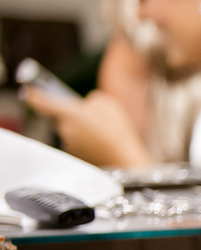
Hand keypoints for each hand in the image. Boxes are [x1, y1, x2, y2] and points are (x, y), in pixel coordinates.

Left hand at [22, 88, 150, 166]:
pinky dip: (86, 140)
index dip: (33, 95)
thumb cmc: (116, 129)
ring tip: (102, 131)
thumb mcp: (107, 103)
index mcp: (68, 114)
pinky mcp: (76, 154)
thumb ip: (92, 100)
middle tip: (91, 116)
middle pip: (61, 117)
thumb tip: (87, 105)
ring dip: (80, 128)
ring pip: (70, 130)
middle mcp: (64, 129)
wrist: (124, 158)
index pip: (43, 102)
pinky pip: (77, 142)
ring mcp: (69, 143)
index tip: (27, 91)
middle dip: (71, 115)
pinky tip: (102, 141)